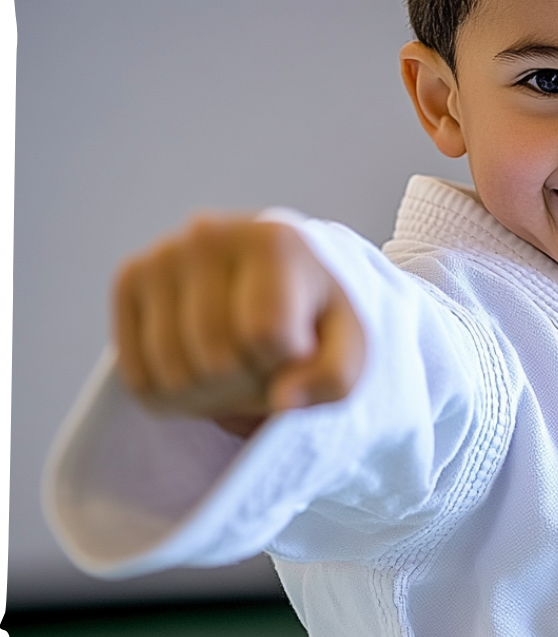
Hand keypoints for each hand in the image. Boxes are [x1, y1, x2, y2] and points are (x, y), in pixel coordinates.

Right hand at [113, 216, 365, 434]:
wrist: (277, 279)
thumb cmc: (315, 318)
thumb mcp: (349, 348)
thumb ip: (333, 378)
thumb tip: (282, 401)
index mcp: (274, 241)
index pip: (266, 336)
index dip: (285, 362)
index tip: (300, 345)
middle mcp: (209, 236)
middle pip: (215, 362)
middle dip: (247, 383)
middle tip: (266, 363)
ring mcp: (162, 256)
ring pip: (173, 376)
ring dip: (210, 395)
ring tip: (236, 365)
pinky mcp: (129, 280)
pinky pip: (139, 379)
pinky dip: (173, 395)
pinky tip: (200, 365)